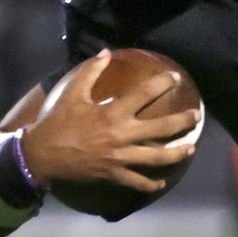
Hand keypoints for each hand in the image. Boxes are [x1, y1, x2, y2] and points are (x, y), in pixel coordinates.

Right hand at [21, 51, 199, 193]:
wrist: (40, 155)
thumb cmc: (57, 124)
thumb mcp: (72, 95)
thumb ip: (90, 72)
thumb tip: (105, 52)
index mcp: (112, 113)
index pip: (144, 94)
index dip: (163, 84)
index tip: (176, 77)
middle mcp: (121, 135)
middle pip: (161, 129)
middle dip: (183, 122)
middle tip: (197, 116)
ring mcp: (119, 157)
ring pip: (156, 158)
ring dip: (177, 154)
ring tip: (191, 149)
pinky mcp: (114, 174)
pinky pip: (138, 182)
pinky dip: (151, 184)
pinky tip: (161, 182)